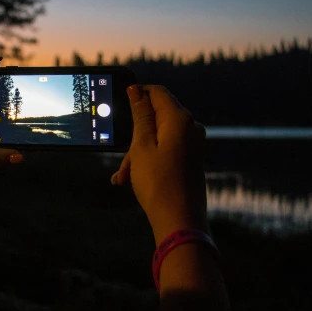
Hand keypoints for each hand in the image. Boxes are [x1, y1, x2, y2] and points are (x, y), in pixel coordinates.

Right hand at [110, 85, 206, 243]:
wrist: (180, 220)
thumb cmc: (158, 183)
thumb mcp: (141, 146)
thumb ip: (140, 115)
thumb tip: (136, 90)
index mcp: (179, 119)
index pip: (157, 92)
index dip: (137, 93)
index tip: (118, 105)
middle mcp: (190, 127)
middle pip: (156, 116)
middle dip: (134, 133)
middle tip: (120, 156)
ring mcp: (192, 143)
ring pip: (158, 135)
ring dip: (137, 151)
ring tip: (123, 175)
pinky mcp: (190, 158)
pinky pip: (165, 149)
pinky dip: (148, 159)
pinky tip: (132, 178)